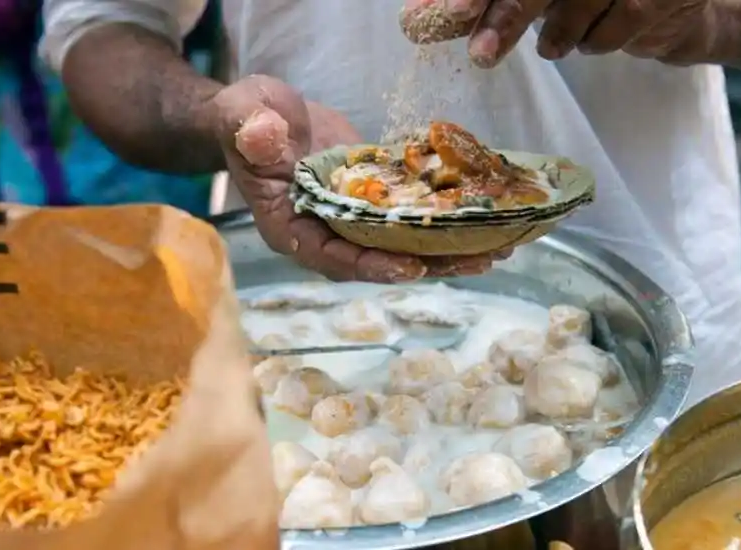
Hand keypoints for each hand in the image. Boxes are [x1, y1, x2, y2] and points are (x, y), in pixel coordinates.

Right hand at [209, 75, 494, 282]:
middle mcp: (325, 233)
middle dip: (431, 263)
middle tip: (480, 260)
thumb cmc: (244, 119)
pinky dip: (443, 218)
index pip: (334, 257)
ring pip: (402, 244)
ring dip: (448, 249)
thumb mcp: (242, 117)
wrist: (261, 111)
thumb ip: (252, 131)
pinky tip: (485, 215)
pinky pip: (408, 216)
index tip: (414, 266)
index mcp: (291, 227)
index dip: (374, 265)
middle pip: (380, 260)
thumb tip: (264, 134)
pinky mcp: (371, 200)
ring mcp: (350, 219)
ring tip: (498, 248)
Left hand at [400, 0, 708, 67]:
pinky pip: (620, 23)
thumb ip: (472, 2)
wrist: (670, 3)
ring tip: (553, 45)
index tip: (446, 16)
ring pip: (580, 3)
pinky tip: (593, 38)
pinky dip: (597, 41)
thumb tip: (415, 19)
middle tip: (481, 56)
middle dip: (507, 16)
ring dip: (559, 36)